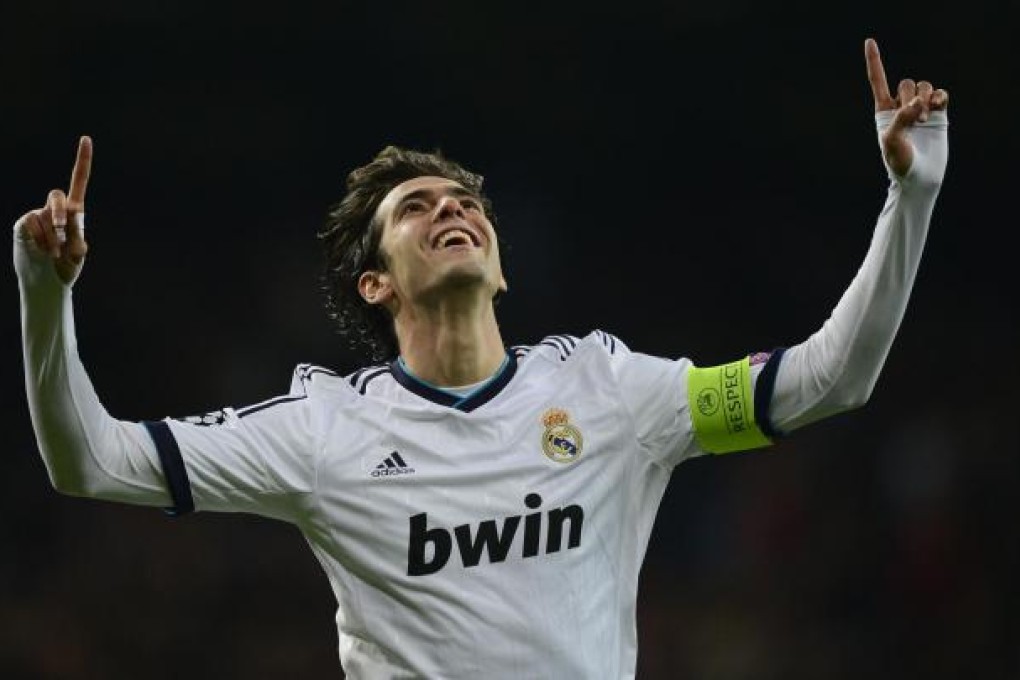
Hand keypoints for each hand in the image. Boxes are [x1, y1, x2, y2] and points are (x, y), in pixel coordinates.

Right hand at [16, 136, 92, 284]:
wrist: (47, 281)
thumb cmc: (66, 267)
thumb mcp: (78, 254)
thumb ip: (78, 238)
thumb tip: (71, 224)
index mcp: (75, 212)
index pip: (79, 182)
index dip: (82, 161)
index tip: (86, 139)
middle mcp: (55, 210)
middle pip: (57, 196)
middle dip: (60, 213)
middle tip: (63, 231)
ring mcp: (38, 216)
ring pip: (46, 216)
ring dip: (53, 236)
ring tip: (54, 253)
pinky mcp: (24, 224)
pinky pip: (32, 224)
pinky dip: (41, 239)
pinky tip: (42, 251)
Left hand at [865, 38, 948, 177]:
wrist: (919, 178)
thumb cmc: (899, 162)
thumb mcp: (892, 141)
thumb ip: (901, 119)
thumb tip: (917, 102)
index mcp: (884, 111)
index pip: (877, 81)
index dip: (875, 61)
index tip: (869, 41)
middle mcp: (901, 107)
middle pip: (907, 83)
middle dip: (911, 97)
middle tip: (915, 119)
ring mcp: (920, 110)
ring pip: (924, 86)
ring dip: (926, 99)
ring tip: (925, 119)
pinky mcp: (938, 113)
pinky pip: (940, 93)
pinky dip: (940, 96)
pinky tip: (939, 106)